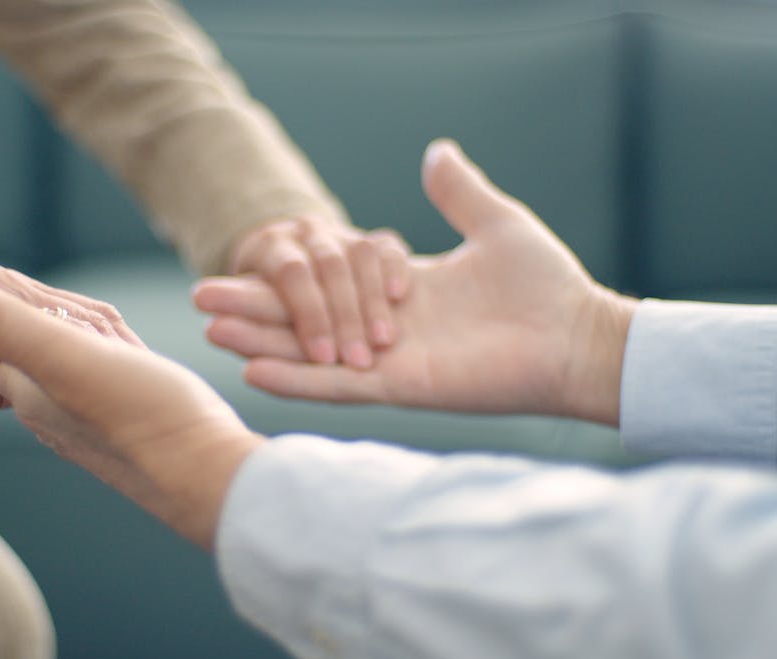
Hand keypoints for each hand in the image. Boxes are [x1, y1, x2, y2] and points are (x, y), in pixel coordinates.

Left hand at [0, 271, 262, 549]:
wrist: (209, 480)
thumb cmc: (146, 416)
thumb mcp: (64, 354)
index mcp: (27, 390)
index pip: (14, 323)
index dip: (53, 308)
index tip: (92, 324)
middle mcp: (49, 415)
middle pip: (53, 342)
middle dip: (87, 327)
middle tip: (123, 343)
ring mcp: (87, 429)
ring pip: (86, 363)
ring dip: (112, 348)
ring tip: (140, 360)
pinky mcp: (124, 437)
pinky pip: (116, 386)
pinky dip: (132, 369)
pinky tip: (152, 379)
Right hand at [196, 140, 637, 425]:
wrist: (577, 335)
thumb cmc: (546, 285)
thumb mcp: (496, 223)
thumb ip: (458, 193)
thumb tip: (436, 152)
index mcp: (403, 290)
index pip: (328, 282)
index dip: (286, 277)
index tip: (248, 260)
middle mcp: (387, 328)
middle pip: (304, 318)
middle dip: (254, 307)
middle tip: (200, 295)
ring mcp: (391, 361)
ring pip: (310, 352)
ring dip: (261, 340)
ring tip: (210, 327)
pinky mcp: (402, 387)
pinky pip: (337, 386)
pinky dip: (296, 379)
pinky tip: (252, 367)